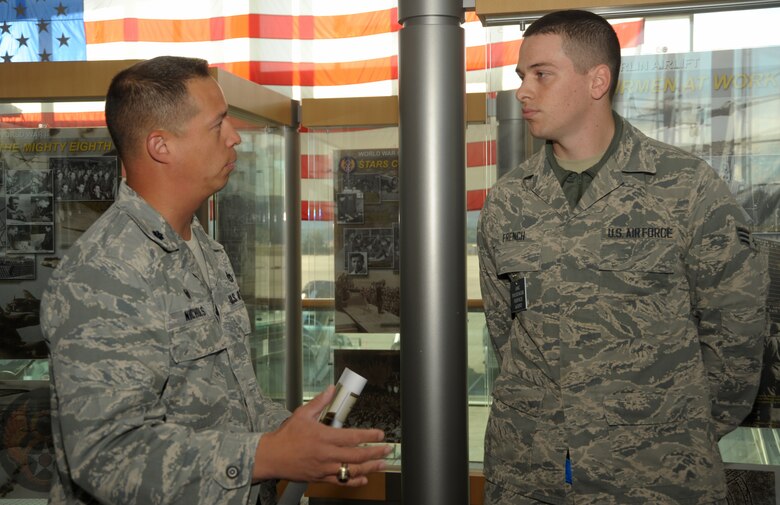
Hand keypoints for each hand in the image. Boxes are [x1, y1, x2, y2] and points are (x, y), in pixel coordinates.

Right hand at [253, 385, 391, 485]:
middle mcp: (326, 454)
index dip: (369, 435)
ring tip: (381, 464)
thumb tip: (330, 390)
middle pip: (357, 455)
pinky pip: (340, 482)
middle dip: (375, 452)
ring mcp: (324, 468)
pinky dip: (354, 481)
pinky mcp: (320, 477)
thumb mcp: (302, 414)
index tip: (380, 434)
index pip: (352, 437)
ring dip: (369, 468)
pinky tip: (364, 479)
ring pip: (351, 471)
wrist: (271, 457)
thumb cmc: (285, 437)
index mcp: (324, 437)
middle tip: (387, 449)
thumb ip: (319, 402)